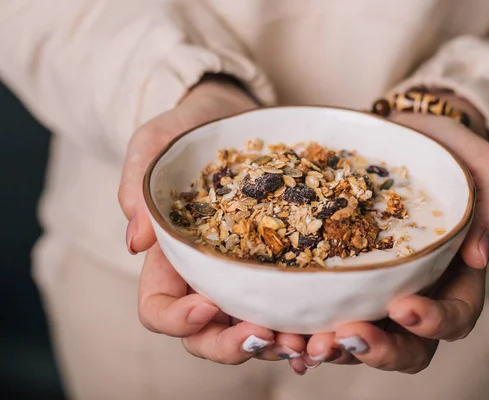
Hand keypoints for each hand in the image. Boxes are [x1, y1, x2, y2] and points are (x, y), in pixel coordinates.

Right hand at [118, 76, 305, 363]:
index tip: (207, 306)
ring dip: (277, 344)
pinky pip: (292, 303)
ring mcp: (247, 274)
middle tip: (265, 336)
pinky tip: (328, 326)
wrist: (235, 117)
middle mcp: (208, 276)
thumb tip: (134, 243)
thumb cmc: (188, 131)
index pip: (159, 307)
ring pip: (254, 328)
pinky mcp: (284, 264)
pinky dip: (306, 323)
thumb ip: (137, 185)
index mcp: (170, 258)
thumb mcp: (154, 145)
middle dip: (233, 345)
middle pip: (208, 334)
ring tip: (304, 342)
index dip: (178, 319)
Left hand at [294, 101, 488, 373]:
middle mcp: (415, 293)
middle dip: (375, 349)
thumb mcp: (480, 163)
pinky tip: (277, 330)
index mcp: (455, 276)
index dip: (433, 322)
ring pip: (358, 339)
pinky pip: (323, 312)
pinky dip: (302, 328)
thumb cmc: (445, 151)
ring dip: (330, 348)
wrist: (401, 137)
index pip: (455, 316)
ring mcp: (374, 289)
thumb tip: (479, 256)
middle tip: (343, 336)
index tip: (404, 308)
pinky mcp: (339, 276)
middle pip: (406, 346)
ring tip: (298, 343)